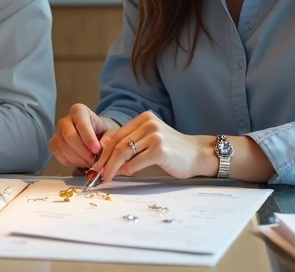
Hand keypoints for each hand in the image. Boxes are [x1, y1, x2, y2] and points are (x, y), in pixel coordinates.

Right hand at [48, 103, 121, 169]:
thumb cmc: (103, 132)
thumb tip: (103, 145)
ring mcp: (57, 132)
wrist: (96, 135)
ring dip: (77, 159)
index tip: (97, 150)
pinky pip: (58, 155)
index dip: (88, 138)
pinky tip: (81, 163)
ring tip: (90, 164)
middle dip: (82, 151)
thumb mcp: (111, 131)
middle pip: (69, 136)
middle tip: (94, 161)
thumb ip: (109, 137)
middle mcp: (65, 120)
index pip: (81, 123)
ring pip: (63, 147)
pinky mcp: (53, 144)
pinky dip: (70, 162)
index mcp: (79, 111)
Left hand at [93, 111, 210, 180]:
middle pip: (118, 143)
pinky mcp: (160, 150)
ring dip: (113, 167)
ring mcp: (155, 136)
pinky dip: (127, 170)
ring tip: (107, 177)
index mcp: (144, 118)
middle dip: (105, 160)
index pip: (117, 135)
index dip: (104, 151)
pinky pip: (136, 162)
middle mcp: (148, 123)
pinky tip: (124, 175)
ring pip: (124, 152)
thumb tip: (107, 162)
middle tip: (97, 173)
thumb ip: (131, 146)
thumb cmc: (172, 152)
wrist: (197, 155)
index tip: (96, 164)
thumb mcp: (150, 141)